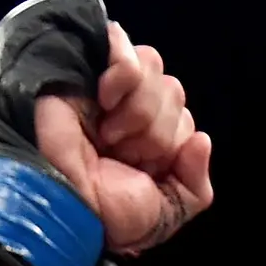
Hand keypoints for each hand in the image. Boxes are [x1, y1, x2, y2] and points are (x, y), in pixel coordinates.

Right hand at [32, 16, 212, 255]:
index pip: (186, 120)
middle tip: (121, 155)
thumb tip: (202, 139)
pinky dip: (123, 78)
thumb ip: (196, 186)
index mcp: (150, 139)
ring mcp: (108, 87)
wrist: (64, 204)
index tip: (141, 171)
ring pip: (154, 68)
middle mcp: (131, 109)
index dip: (170, 146)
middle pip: (173, 91)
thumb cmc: (106, 215)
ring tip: (108, 137)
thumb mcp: (166, 213)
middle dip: (155, 133)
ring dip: (138, 112)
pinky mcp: (87, 66)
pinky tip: (104, 102)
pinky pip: (126, 50)